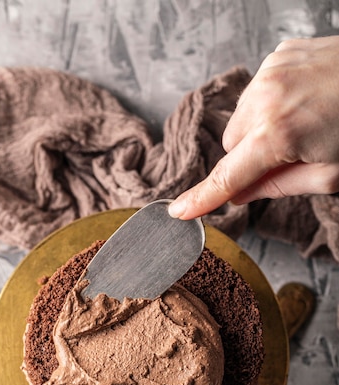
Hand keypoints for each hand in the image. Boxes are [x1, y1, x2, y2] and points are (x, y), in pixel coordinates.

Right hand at [169, 36, 338, 219]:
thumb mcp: (328, 173)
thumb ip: (278, 186)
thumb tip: (240, 194)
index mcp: (279, 135)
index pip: (228, 177)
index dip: (202, 198)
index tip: (178, 211)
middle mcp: (265, 99)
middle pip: (232, 146)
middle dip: (250, 158)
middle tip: (285, 156)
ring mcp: (270, 72)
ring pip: (241, 119)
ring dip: (258, 130)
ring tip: (299, 124)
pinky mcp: (278, 55)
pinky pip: (256, 92)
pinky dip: (268, 104)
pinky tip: (299, 102)